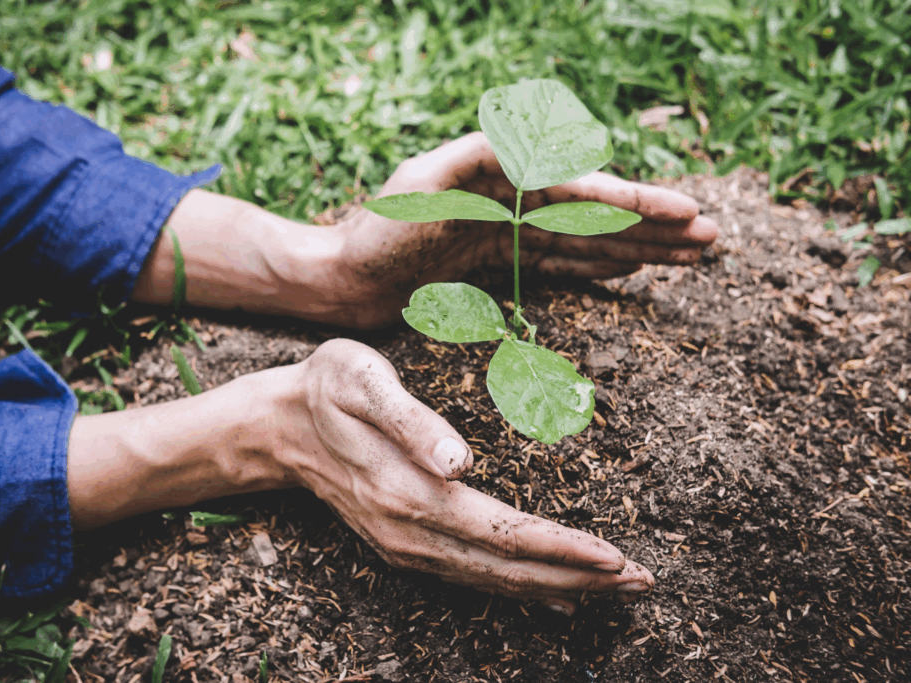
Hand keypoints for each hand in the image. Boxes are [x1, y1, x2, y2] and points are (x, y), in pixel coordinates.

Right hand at [273, 339, 653, 613]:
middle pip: (508, 569)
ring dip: (558, 588)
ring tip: (615, 591)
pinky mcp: (404, 545)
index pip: (503, 532)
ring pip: (494, 581)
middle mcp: (411, 533)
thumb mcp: (362, 381)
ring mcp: (406, 546)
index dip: (562, 548)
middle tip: (643, 582)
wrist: (278, 426)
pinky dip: (520, 590)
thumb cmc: (328, 388)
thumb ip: (411, 420)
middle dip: (580, 579)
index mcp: (409, 493)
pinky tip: (554, 598)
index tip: (616, 557)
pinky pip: (472, 579)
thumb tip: (460, 461)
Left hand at [311, 131, 717, 326]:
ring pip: (588, 241)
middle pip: (597, 215)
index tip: (685, 214)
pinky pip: (562, 265)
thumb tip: (534, 140)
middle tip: (713, 238)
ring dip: (639, 248)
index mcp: (504, 177)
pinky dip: (598, 266)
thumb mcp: (417, 187)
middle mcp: (515, 201)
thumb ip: (472, 158)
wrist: (342, 278)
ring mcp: (511, 232)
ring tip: (691, 254)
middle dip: (655, 226)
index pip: (583, 192)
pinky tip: (632, 269)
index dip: (636, 204)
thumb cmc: (374, 232)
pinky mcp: (500, 262)